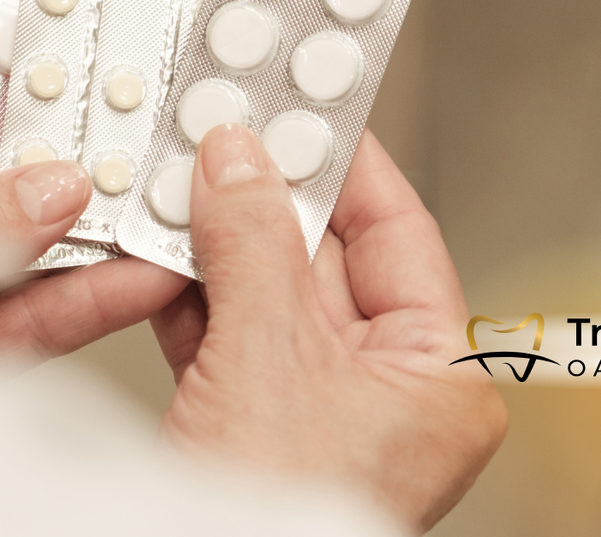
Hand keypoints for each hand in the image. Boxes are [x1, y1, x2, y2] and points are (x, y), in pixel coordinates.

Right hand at [152, 124, 505, 531]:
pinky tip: (159, 249)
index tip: (304, 104)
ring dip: (216, 242)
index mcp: (441, 376)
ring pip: (267, 292)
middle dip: (264, 197)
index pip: (399, 234)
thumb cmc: (278, 522)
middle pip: (324, 257)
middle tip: (221, 133)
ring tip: (180, 181)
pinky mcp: (255, 424)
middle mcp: (388, 391)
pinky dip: (190, 293)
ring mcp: (318, 409)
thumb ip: (251, 247)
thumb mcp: (267, 359)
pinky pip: (228, 334)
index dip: (347, 163)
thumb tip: (236, 162)